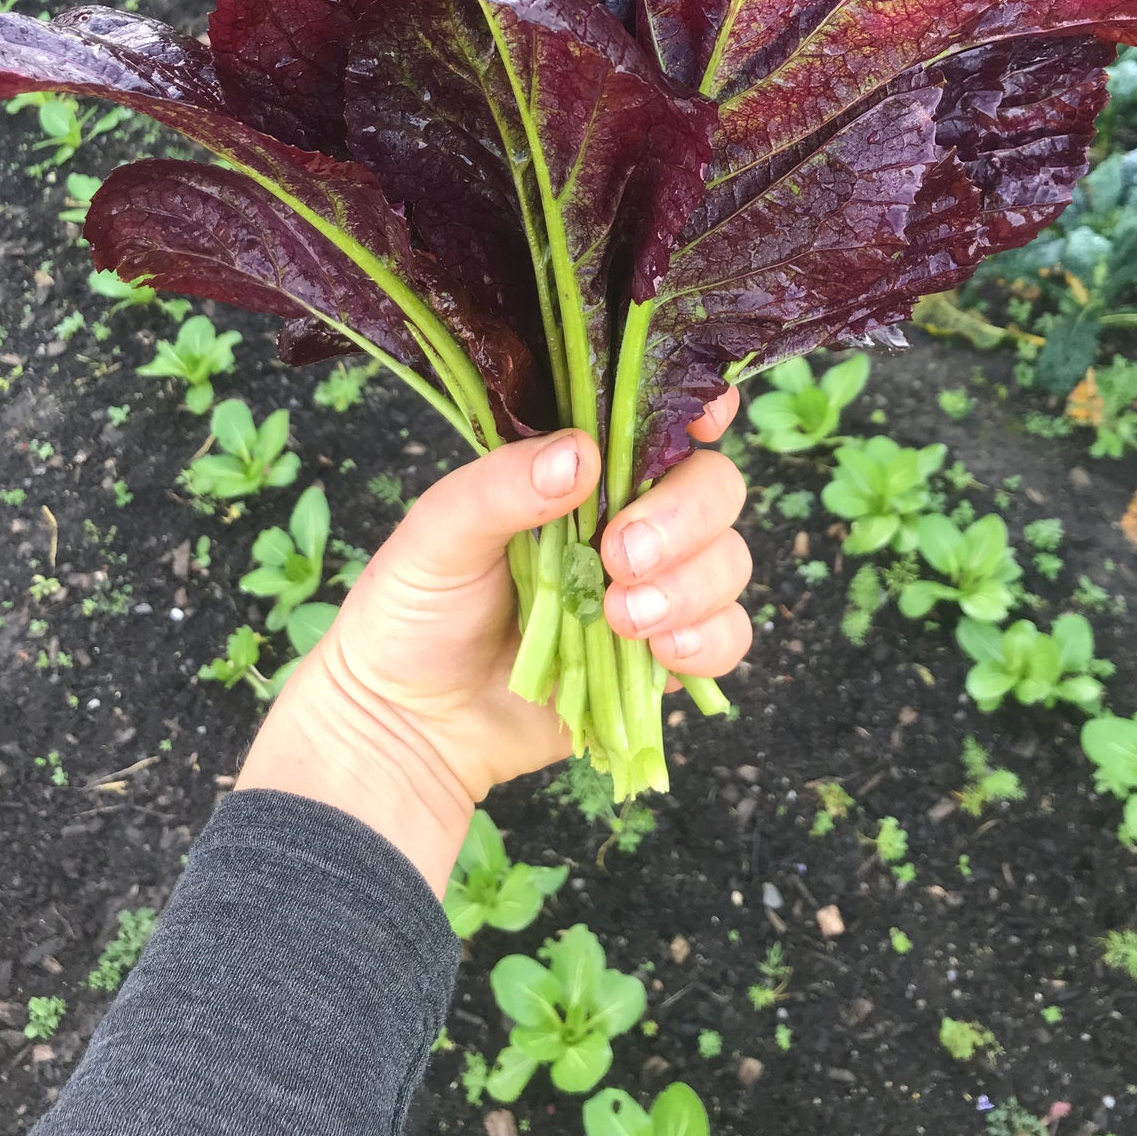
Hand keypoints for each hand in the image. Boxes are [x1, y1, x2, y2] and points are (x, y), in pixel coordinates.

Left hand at [235, 394, 749, 894]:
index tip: (704, 422)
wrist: (409, 725)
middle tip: (620, 555)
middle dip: (684, 517)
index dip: (696, 410)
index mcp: (577, 469)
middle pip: (713, 488)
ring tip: (622, 618)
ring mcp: (653, 587)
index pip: (657, 421)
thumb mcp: (439, 534)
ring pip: (728, 561)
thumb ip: (502, 486)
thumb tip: (581, 453)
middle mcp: (628, 518)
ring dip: (691, 584)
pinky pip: (727, 636)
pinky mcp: (663, 656)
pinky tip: (666, 651)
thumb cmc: (413, 609)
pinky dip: (711, 638)